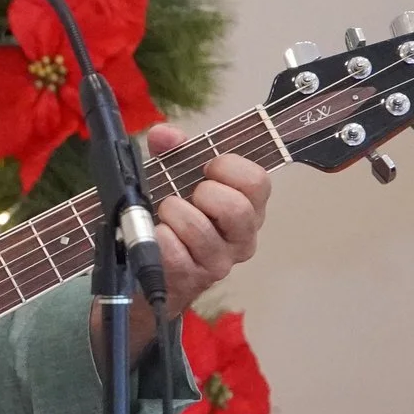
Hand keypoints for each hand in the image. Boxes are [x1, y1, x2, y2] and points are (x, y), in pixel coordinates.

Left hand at [142, 122, 268, 316]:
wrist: (155, 269)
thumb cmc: (175, 219)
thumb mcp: (175, 179)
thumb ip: (173, 152)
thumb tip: (164, 134)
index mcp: (248, 207)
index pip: (258, 181)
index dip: (229, 167)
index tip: (207, 168)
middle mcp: (241, 237)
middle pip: (237, 209)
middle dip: (204, 194)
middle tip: (187, 195)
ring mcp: (220, 262)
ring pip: (200, 229)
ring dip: (174, 213)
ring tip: (165, 212)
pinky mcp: (193, 279)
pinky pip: (175, 252)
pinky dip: (160, 237)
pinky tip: (158, 234)